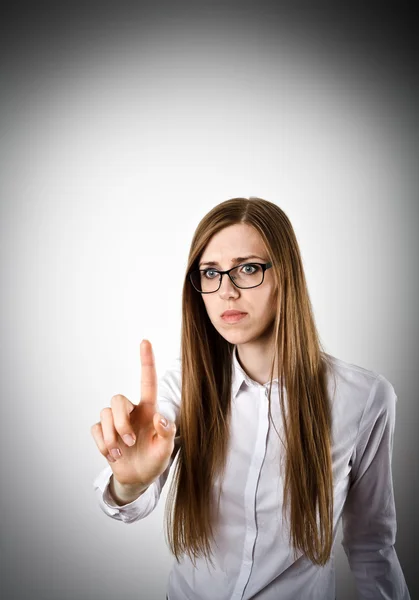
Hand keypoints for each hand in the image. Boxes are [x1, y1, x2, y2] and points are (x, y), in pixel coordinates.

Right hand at [91, 339, 176, 487]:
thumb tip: (160, 417)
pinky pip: (95, 429)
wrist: (139, 478)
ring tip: (120, 452)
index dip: (146, 361)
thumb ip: (167, 433)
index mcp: (149, 410)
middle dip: (120, 421)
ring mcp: (115, 422)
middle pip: (117, 399)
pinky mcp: (103, 433)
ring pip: (104, 413)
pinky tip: (113, 455)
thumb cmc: (155, 460)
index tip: (145, 341)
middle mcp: (131, 412)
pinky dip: (103, 444)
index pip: (147, 381)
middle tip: (129, 441)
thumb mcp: (166, 449)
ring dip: (111, 436)